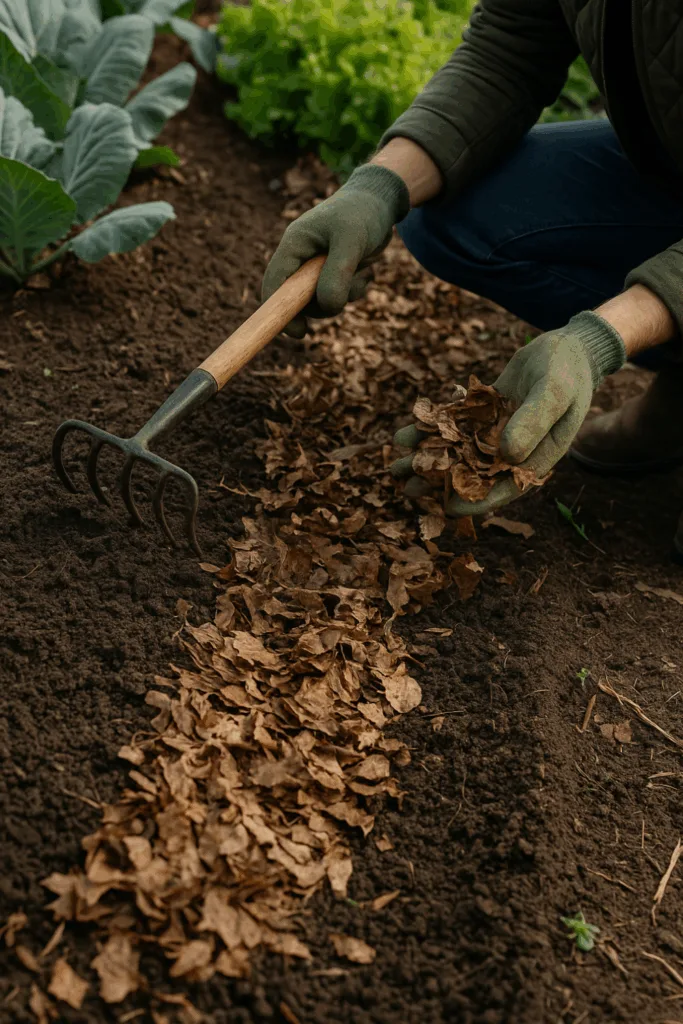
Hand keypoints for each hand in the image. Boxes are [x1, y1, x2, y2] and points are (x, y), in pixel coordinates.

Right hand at [262, 164, 409, 338]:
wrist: (381, 201)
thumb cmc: (363, 212)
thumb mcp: (352, 239)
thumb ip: (337, 273)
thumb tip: (327, 306)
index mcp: (294, 244)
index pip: (274, 284)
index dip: (278, 311)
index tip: (298, 333)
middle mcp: (300, 258)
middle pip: (299, 300)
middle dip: (326, 301)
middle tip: (350, 287)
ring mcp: (315, 268)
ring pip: (323, 302)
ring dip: (346, 295)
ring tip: (364, 269)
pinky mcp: (331, 274)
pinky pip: (339, 297)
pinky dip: (355, 290)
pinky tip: (367, 270)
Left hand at [391, 310, 625, 515]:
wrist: (569, 347)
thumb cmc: (568, 372)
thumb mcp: (553, 393)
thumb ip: (533, 422)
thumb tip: (507, 454)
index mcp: (535, 458)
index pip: (503, 488)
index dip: (475, 500)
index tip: (446, 507)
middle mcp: (513, 451)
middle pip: (473, 473)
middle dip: (439, 481)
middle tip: (406, 487)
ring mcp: (497, 432)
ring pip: (457, 450)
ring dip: (428, 457)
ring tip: (396, 465)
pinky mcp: (484, 413)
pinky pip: (454, 425)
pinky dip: (431, 429)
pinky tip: (404, 433)